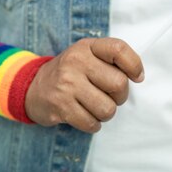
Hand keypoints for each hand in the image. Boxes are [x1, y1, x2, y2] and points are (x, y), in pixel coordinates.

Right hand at [24, 37, 143, 132]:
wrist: (33, 88)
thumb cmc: (71, 72)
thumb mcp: (88, 55)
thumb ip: (113, 60)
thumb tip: (138, 76)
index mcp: (87, 47)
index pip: (119, 49)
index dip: (134, 65)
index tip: (137, 77)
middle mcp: (76, 62)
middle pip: (119, 84)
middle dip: (120, 96)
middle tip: (109, 96)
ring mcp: (66, 84)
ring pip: (107, 108)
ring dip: (106, 113)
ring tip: (95, 107)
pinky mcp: (60, 106)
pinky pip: (92, 123)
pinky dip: (93, 124)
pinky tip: (85, 116)